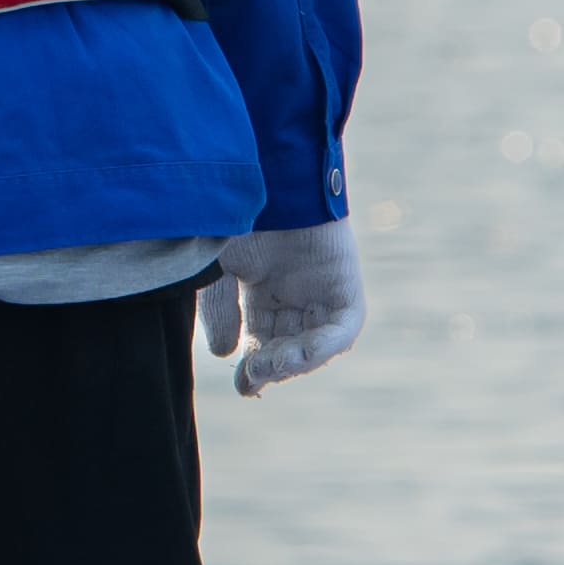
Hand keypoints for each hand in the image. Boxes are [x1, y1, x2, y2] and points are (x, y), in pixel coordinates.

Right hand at [205, 218, 365, 396]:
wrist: (269, 178)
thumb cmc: (238, 216)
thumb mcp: (218, 269)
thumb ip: (220, 311)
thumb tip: (225, 354)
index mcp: (262, 295)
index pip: (261, 343)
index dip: (254, 369)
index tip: (243, 386)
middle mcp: (295, 297)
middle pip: (288, 348)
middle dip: (273, 366)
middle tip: (256, 373)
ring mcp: (322, 292)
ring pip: (316, 344)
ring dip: (297, 361)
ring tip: (273, 364)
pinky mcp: (346, 285)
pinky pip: (343, 327)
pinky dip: (326, 344)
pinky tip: (303, 351)